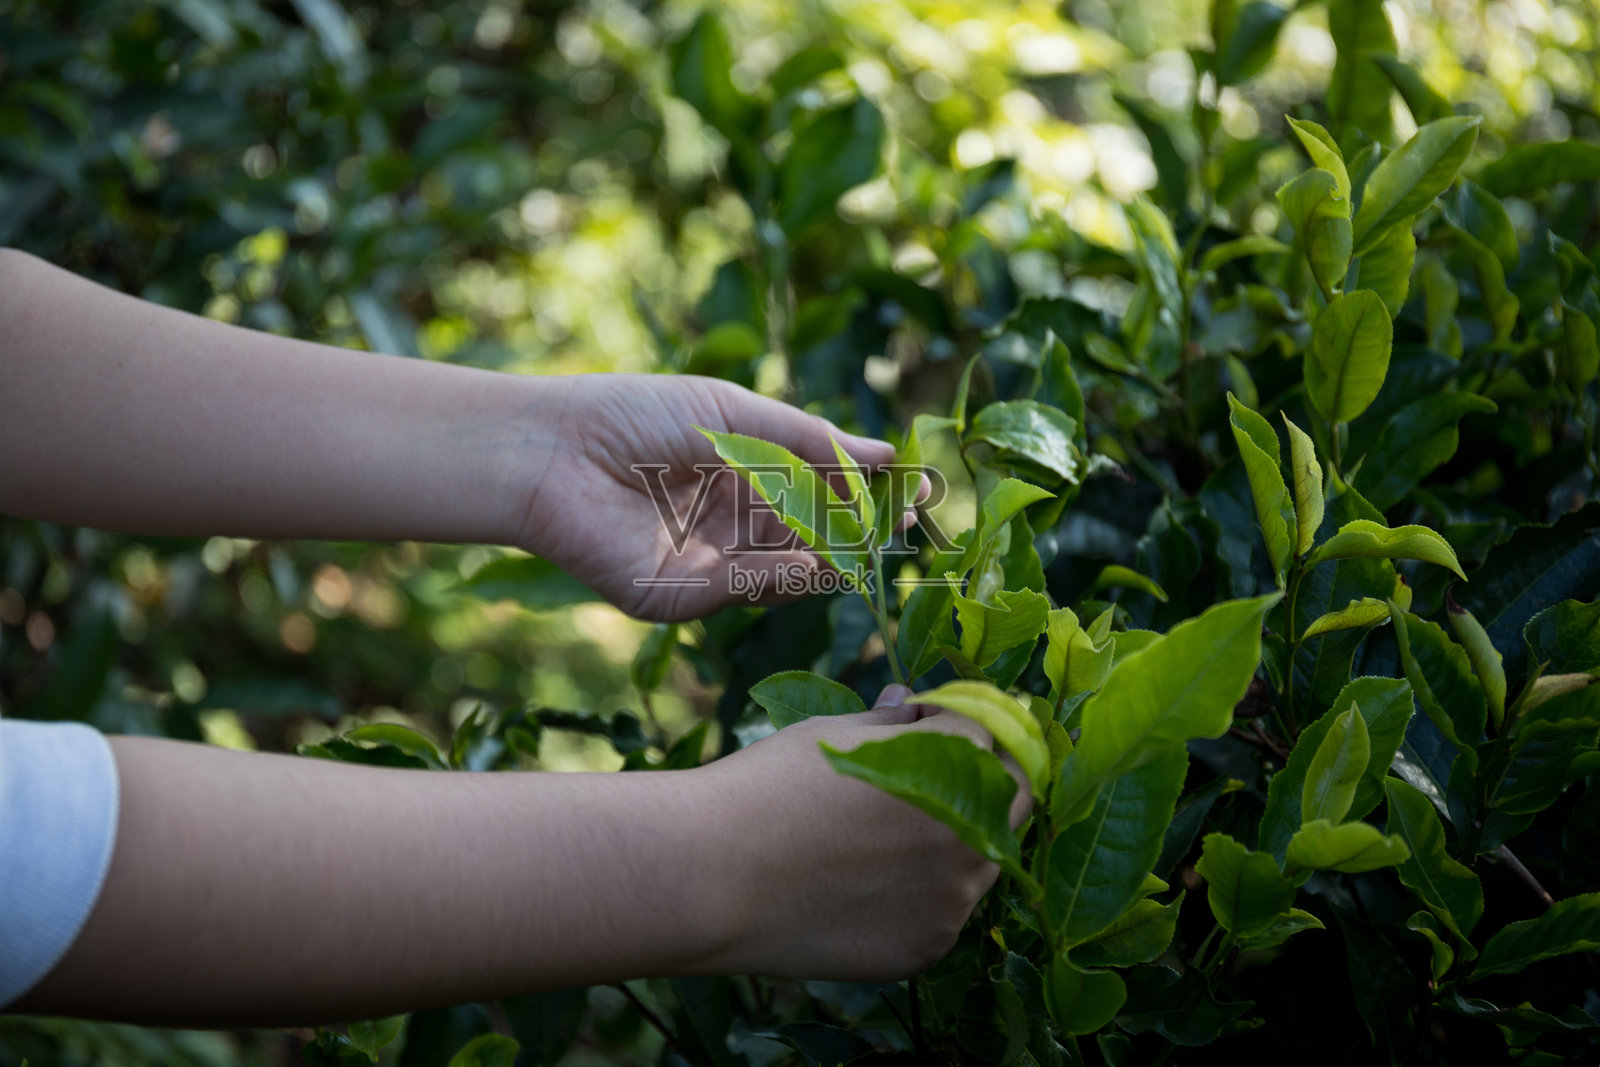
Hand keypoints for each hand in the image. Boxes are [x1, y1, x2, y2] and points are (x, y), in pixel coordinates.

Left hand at [518, 373, 899, 621]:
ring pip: (790, 573)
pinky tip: (810, 561)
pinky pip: (745, 591)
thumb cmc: (634, 415)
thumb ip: (811, 440)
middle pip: (816, 539)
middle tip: (905, 524)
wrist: (551, 450)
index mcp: (745, 477)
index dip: (868, 495)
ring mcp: (709, 565)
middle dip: (862, 534)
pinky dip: (782, 577)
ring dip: (831, 558)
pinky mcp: (680, 598)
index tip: (916, 492)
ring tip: (864, 539)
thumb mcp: (736, 413)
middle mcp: (733, 526)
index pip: (824, 494)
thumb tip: (889, 455)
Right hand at [688, 685, 1031, 980]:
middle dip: (978, 778)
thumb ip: (889, 723)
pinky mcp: (928, 947)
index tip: (921, 724)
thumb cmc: (765, 788)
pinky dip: (918, 897)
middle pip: (1009, 795)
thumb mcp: (831, 734)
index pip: (990, 727)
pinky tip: (861, 886)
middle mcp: (973, 830)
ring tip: (875, 839)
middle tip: (921, 778)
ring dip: (950, 841)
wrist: (710, 877)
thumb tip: (911, 706)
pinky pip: (942, 913)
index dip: (954, 719)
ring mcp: (954, 897)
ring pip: (979, 861)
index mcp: (957, 761)